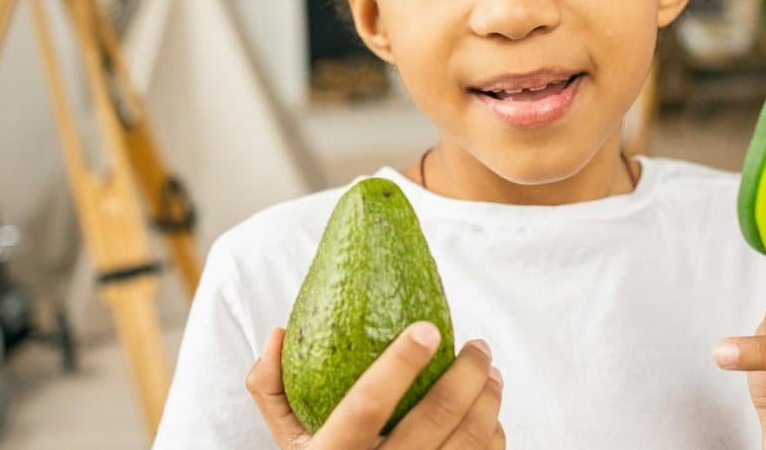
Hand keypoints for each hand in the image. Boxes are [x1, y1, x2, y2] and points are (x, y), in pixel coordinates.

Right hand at [247, 321, 505, 448]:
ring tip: (488, 372)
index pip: (366, 407)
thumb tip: (279, 334)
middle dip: (466, 372)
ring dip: (488, 399)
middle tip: (476, 345)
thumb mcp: (288, 439)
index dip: (399, 365)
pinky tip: (490, 412)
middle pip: (435, 418)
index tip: (427, 328)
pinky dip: (493, 435)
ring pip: (470, 442)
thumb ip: (271, 388)